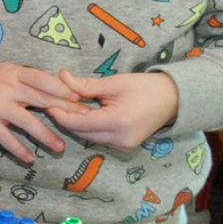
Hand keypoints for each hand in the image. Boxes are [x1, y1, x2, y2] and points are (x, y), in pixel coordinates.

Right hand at [0, 55, 78, 164]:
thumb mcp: (5, 72)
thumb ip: (28, 81)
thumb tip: (58, 90)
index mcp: (15, 72)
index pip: (45, 80)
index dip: (64, 90)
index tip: (82, 100)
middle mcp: (8, 88)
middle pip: (42, 100)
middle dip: (66, 112)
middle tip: (84, 123)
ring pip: (28, 122)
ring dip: (46, 136)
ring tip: (60, 147)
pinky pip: (6, 137)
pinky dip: (19, 149)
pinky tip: (29, 158)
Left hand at [47, 69, 181, 152]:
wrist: (174, 99)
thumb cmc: (145, 87)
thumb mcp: (114, 82)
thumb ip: (85, 84)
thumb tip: (61, 77)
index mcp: (118, 122)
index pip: (77, 123)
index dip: (59, 114)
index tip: (48, 103)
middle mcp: (120, 138)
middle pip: (80, 132)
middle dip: (66, 118)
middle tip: (55, 103)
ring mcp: (124, 145)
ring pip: (88, 137)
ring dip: (76, 124)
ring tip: (69, 107)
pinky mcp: (125, 146)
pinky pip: (99, 138)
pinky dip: (89, 128)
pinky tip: (85, 115)